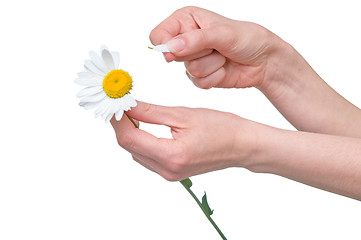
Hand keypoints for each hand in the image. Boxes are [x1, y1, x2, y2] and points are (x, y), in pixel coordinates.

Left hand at [111, 101, 259, 180]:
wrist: (242, 146)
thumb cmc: (221, 127)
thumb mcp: (184, 114)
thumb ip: (151, 111)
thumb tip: (127, 104)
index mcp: (171, 155)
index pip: (129, 138)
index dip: (116, 119)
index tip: (113, 101)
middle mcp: (167, 170)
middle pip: (130, 146)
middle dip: (121, 124)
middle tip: (120, 103)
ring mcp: (169, 174)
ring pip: (137, 152)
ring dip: (131, 132)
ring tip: (132, 112)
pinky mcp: (172, 173)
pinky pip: (147, 157)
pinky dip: (142, 140)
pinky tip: (145, 126)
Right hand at [149, 6, 286, 89]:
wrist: (263, 61)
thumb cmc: (247, 38)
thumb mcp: (222, 33)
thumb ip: (195, 40)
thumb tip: (170, 48)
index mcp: (187, 20)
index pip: (159, 34)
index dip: (164, 44)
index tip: (175, 52)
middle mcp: (187, 39)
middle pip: (173, 55)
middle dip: (197, 53)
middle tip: (215, 46)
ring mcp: (193, 59)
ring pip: (189, 70)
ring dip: (211, 65)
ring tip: (223, 56)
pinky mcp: (201, 76)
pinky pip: (198, 83)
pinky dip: (215, 77)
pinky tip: (224, 68)